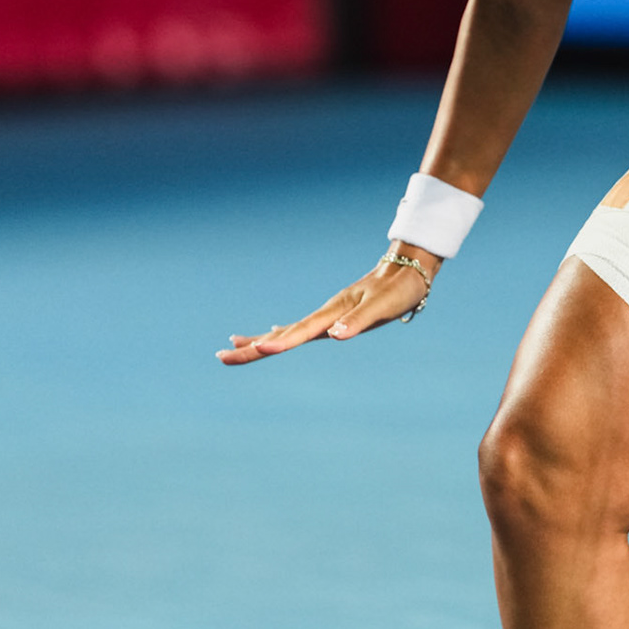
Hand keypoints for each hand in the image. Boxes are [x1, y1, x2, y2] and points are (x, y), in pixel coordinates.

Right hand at [216, 243, 442, 365]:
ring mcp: (326, 313)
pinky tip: (274, 334)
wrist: (407, 270)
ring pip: (286, 330)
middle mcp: (324, 314)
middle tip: (221, 357)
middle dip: (252, 348)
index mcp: (331, 314)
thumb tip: (335, 335)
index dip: (278, 344)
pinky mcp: (333, 314)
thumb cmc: (397, 291)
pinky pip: (299, 327)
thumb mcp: (382, 308)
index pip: (298, 333)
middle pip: (281, 334)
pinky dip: (281, 333)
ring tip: (233, 345)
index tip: (257, 350)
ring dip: (260, 340)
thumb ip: (357, 321)